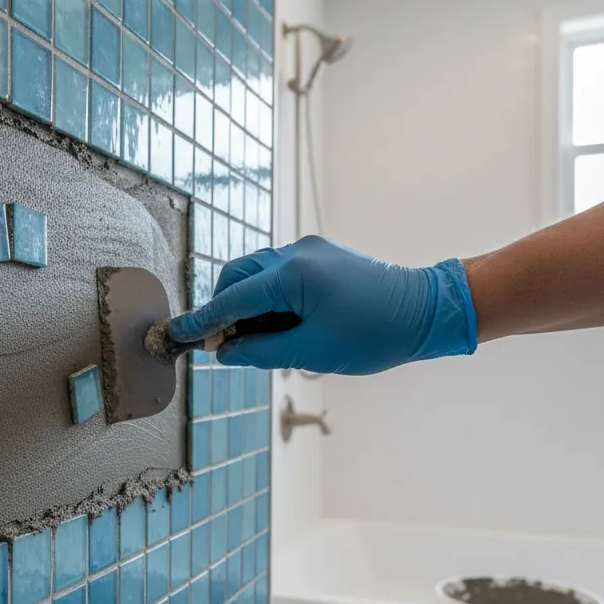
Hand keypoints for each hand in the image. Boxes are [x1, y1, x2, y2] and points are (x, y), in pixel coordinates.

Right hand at [168, 236, 477, 373]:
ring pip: (257, 274)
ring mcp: (309, 251)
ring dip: (248, 305)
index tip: (178, 333)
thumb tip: (226, 352)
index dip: (204, 320)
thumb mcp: (312, 351)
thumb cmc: (374, 334)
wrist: (425, 310)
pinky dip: (269, 298)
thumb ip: (261, 351)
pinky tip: (280, 325)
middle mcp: (296, 253)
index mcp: (293, 274)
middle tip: (224, 345)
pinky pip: (279, 274)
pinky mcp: (320, 256)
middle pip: (238, 276)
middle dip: (224, 309)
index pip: (233, 298)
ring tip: (260, 340)